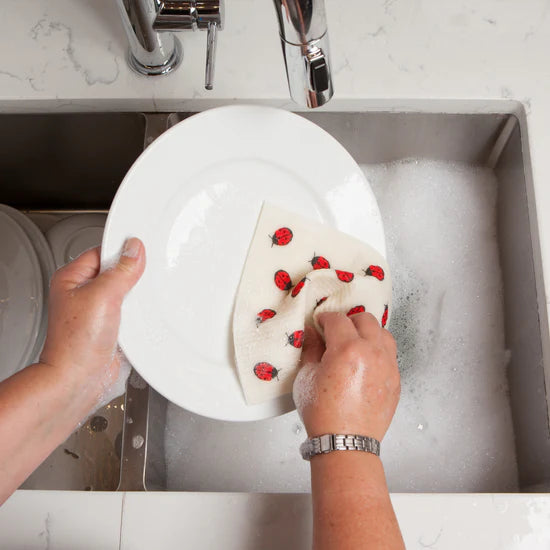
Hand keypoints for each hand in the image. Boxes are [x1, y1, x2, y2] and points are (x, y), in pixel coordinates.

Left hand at [39, 238, 144, 410]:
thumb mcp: (102, 296)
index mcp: (72, 278)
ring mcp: (98, 310)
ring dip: (137, 297)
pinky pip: (131, 312)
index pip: (103, 251)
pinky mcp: (111, 326)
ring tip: (137, 304)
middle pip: (117, 271)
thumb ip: (121, 271)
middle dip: (133, 276)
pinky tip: (140, 318)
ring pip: (126, 292)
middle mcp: (84, 293)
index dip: (122, 251)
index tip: (141, 252)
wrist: (79, 379)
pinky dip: (139, 314)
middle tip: (140, 281)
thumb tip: (134, 250)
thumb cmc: (75, 343)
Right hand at [293, 311, 399, 440]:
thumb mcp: (306, 377)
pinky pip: (390, 354)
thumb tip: (311, 332)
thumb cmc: (323, 413)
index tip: (320, 323)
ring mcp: (388, 366)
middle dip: (348, 320)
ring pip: (383, 333)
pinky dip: (378, 350)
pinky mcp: (395, 380)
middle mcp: (372, 353)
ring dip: (368, 332)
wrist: (345, 442)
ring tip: (355, 342)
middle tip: (336, 330)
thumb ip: (310, 349)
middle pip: (365, 319)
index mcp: (347, 349)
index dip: (325, 318)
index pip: (338, 320)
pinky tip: (365, 361)